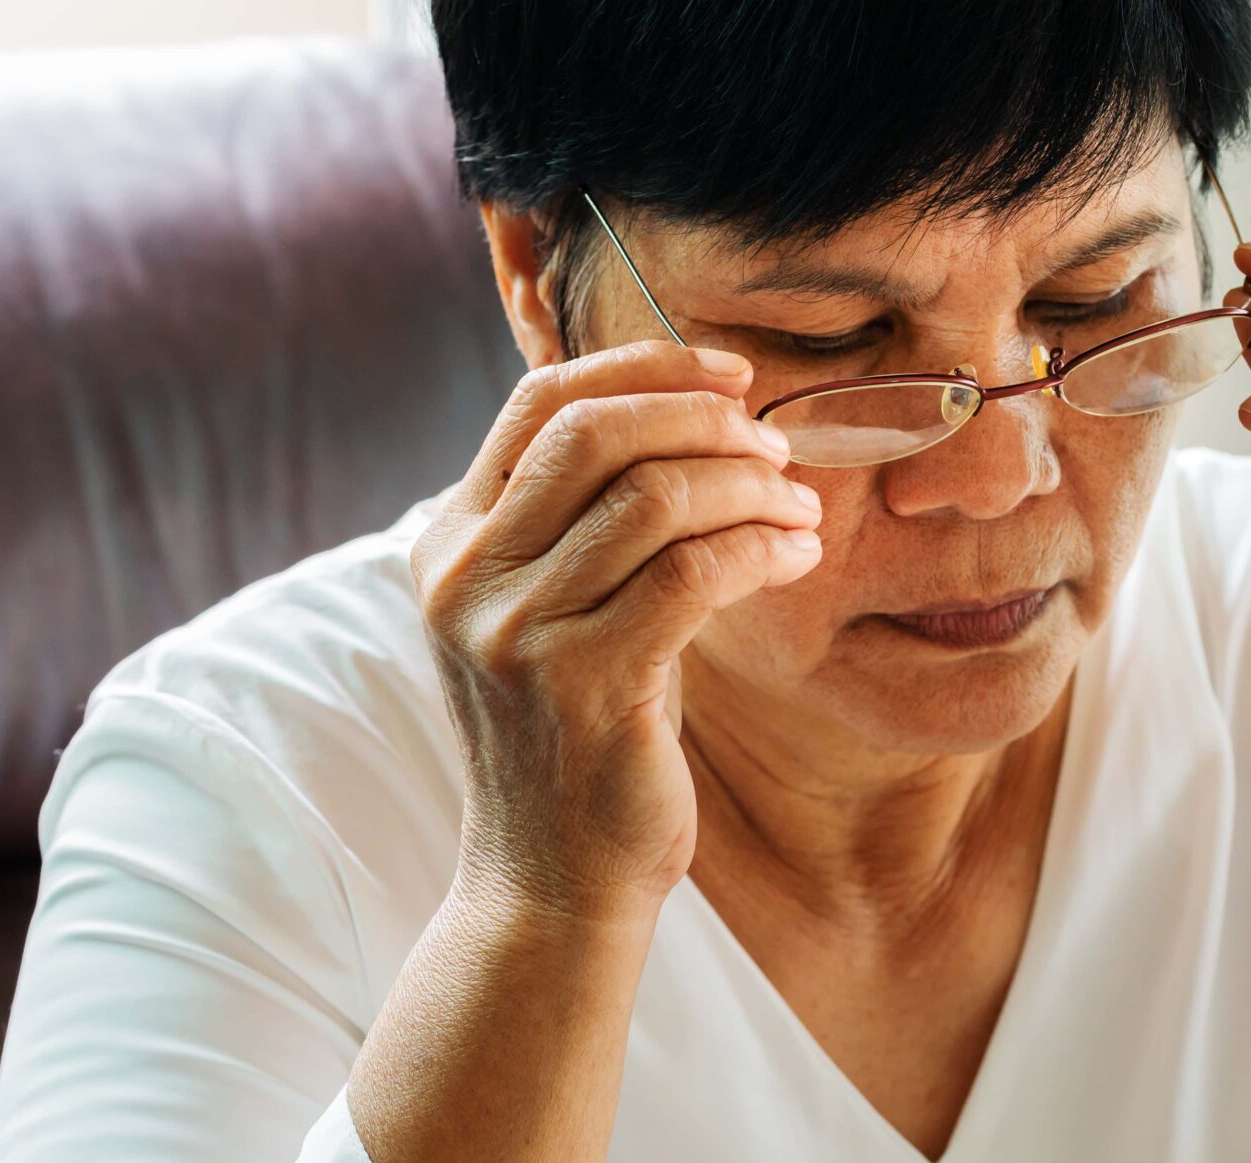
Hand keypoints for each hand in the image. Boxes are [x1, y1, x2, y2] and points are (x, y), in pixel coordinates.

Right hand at [409, 340, 822, 921]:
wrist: (552, 882)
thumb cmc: (581, 730)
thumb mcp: (557, 608)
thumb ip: (586, 517)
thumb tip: (696, 409)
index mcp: (451, 541)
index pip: (540, 402)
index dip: (644, 368)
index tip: (732, 375)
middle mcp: (465, 576)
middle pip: (596, 433)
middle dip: (704, 420)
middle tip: (775, 448)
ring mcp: (515, 631)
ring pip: (653, 498)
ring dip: (750, 488)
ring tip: (800, 508)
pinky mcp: (584, 684)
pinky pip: (693, 573)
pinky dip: (760, 547)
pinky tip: (797, 556)